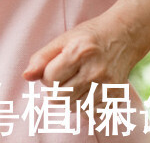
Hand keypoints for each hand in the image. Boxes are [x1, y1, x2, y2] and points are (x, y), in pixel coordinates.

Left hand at [22, 13, 138, 108]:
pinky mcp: (117, 95)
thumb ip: (42, 58)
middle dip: (54, 89)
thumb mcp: (62, 39)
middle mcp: (95, 71)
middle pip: (60, 96)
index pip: (50, 78)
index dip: (46, 75)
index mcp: (79, 53)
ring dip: (68, 98)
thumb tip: (26, 76)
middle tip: (61, 77)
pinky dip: (83, 104)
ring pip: (73, 106)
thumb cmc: (88, 37)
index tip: (53, 68)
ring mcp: (108, 85)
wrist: (123, 36)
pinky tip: (87, 90)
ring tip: (74, 82)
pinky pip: (90, 112)